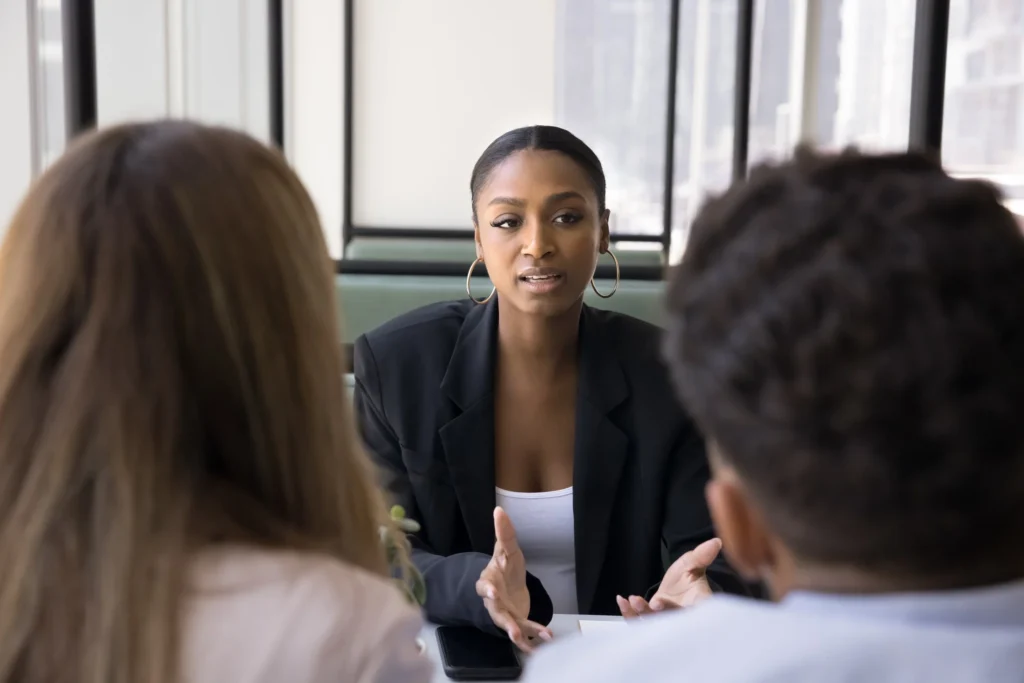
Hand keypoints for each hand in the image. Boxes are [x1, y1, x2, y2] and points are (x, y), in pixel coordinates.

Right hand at [475, 507, 552, 650]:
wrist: (507, 588)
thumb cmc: (505, 567)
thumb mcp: (506, 549)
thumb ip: (504, 533)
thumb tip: (499, 510)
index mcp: (489, 582)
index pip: (484, 586)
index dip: (487, 590)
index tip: (492, 592)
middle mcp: (494, 602)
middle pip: (496, 612)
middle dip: (504, 622)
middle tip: (512, 631)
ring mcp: (504, 615)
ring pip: (510, 626)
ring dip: (518, 634)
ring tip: (527, 640)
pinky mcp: (516, 624)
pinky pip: (523, 634)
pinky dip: (532, 641)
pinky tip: (543, 643)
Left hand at [616, 538, 721, 618]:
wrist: (676, 589)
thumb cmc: (688, 578)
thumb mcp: (692, 564)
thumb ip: (701, 556)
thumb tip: (716, 541)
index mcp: (699, 606)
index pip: (701, 612)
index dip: (694, 611)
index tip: (688, 605)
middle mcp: (683, 619)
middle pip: (675, 622)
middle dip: (664, 614)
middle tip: (655, 604)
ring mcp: (664, 623)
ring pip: (653, 625)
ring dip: (643, 614)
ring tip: (634, 600)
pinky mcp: (649, 623)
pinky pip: (638, 622)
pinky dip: (629, 613)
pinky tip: (622, 600)